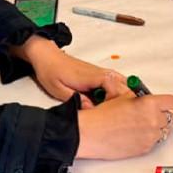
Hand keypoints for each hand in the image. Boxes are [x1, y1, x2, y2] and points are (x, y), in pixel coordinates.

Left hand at [13, 36, 128, 106]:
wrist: (48, 57)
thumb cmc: (52, 71)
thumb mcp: (58, 90)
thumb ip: (75, 100)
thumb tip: (90, 108)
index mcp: (92, 77)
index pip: (115, 88)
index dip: (117, 101)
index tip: (110, 113)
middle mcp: (101, 73)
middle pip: (124, 86)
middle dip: (125, 100)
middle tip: (118, 116)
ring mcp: (102, 73)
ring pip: (123, 84)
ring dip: (123, 97)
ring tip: (117, 111)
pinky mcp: (100, 75)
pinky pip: (116, 84)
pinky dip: (118, 93)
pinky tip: (112, 104)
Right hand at [77, 92, 172, 158]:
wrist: (92, 133)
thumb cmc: (103, 115)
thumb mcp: (123, 96)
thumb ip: (140, 97)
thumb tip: (149, 97)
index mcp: (149, 104)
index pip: (172, 102)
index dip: (167, 102)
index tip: (164, 103)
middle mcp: (153, 120)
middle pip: (170, 118)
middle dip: (161, 115)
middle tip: (150, 114)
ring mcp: (150, 136)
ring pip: (163, 131)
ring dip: (155, 128)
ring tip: (140, 125)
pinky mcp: (145, 148)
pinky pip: (154, 142)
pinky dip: (147, 138)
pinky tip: (134, 134)